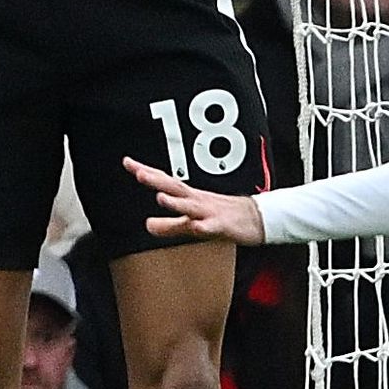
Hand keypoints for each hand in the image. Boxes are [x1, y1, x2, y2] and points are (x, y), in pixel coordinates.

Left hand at [129, 155, 265, 244]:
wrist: (261, 219)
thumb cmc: (226, 218)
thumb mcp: (193, 223)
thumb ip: (170, 225)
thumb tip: (147, 225)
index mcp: (191, 197)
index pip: (165, 181)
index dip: (146, 171)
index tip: (127, 162)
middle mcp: (199, 200)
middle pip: (175, 187)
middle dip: (157, 180)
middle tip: (139, 172)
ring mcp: (211, 212)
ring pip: (192, 206)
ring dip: (176, 202)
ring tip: (161, 198)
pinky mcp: (224, 225)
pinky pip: (213, 227)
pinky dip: (204, 226)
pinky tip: (196, 226)